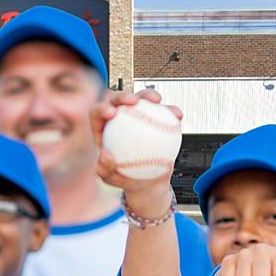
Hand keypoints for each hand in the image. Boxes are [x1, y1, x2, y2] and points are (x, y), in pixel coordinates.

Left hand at [91, 89, 182, 214]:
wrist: (146, 181)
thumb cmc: (125, 178)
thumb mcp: (111, 179)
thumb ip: (104, 170)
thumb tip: (105, 157)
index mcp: (102, 127)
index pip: (98, 112)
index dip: (102, 107)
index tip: (112, 113)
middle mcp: (118, 117)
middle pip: (117, 100)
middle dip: (123, 95)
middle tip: (134, 101)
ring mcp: (137, 116)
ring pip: (141, 99)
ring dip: (148, 95)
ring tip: (157, 100)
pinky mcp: (155, 118)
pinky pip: (163, 112)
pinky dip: (171, 112)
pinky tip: (177, 115)